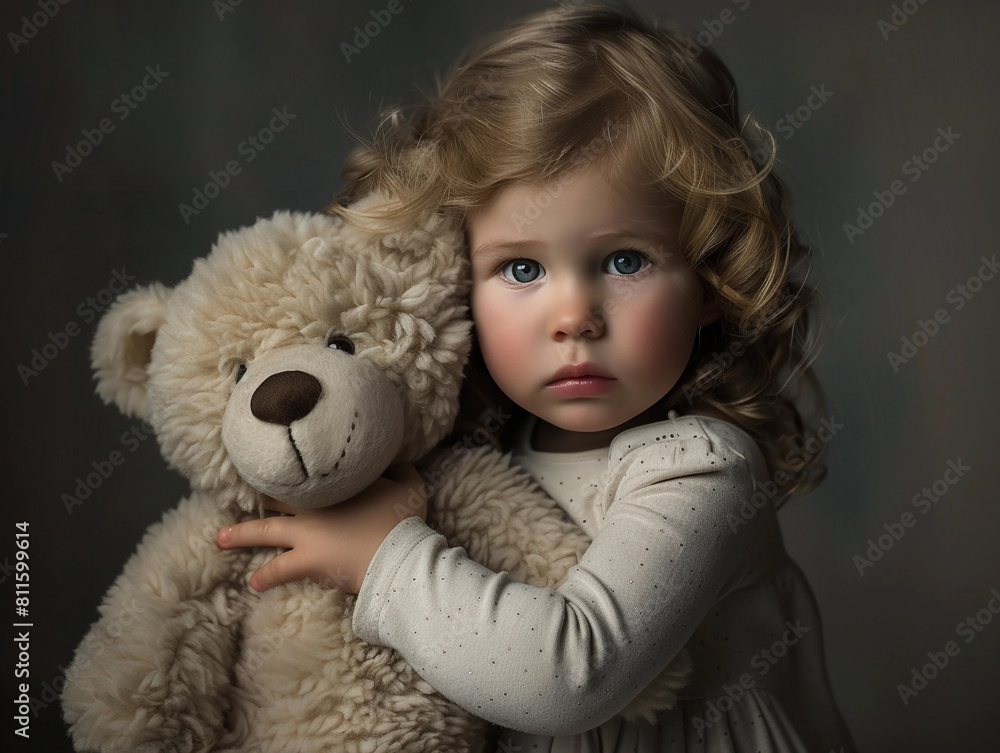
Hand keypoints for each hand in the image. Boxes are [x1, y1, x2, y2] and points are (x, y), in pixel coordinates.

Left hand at [217, 464, 425, 593]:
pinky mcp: (307, 561)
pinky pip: (278, 570)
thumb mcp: (408, 486)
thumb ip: (401, 470)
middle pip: (277, 498)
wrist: (395, 551)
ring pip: (266, 531)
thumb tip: (400, 461)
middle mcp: (314, 506)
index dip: (290, 472)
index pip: (306, 476)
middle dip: (260, 497)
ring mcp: (306, 534)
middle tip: (242, 496)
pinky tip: (253, 582)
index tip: (276, 466)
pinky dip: (265, 576)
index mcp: (335, 486)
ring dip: (242, 534)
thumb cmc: (402, 518)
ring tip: (222, 537)